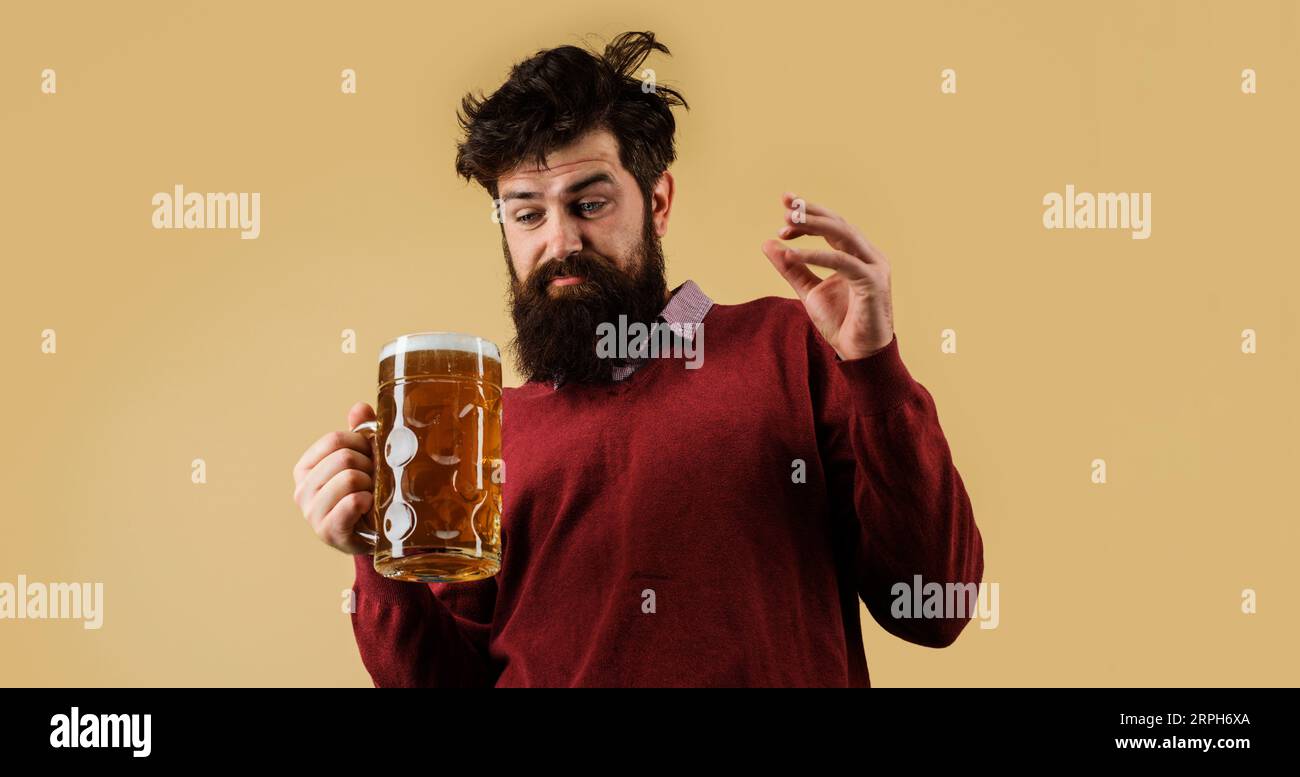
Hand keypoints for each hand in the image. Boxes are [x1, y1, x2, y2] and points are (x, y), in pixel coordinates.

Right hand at [291, 401, 377, 554]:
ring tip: (371, 494)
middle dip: (368, 465)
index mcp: (305, 468)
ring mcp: (312, 512)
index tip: (370, 456)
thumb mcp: (363, 460)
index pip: (335, 439)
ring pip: (350, 478)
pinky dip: (367, 501)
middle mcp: (302, 490)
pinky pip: (352, 502)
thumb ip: (360, 432)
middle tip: (374, 479)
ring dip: (370, 484)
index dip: (361, 443)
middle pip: (344, 458)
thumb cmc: (365, 492)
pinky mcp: (328, 531)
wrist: (373, 535)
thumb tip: (359, 408)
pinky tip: (369, 506)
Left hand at [761, 192, 894, 359]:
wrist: (859, 354)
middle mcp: (869, 256)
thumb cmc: (841, 323)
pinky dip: (816, 256)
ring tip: (787, 225)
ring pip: (844, 235)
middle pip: (839, 224)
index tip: (785, 201)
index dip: (810, 211)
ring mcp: (874, 267)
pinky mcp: (873, 282)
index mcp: (857, 255)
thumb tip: (768, 243)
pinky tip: (793, 254)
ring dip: (814, 226)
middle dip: (811, 213)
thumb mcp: (809, 291)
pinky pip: (842, 262)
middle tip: (786, 208)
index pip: (833, 225)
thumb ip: (792, 267)